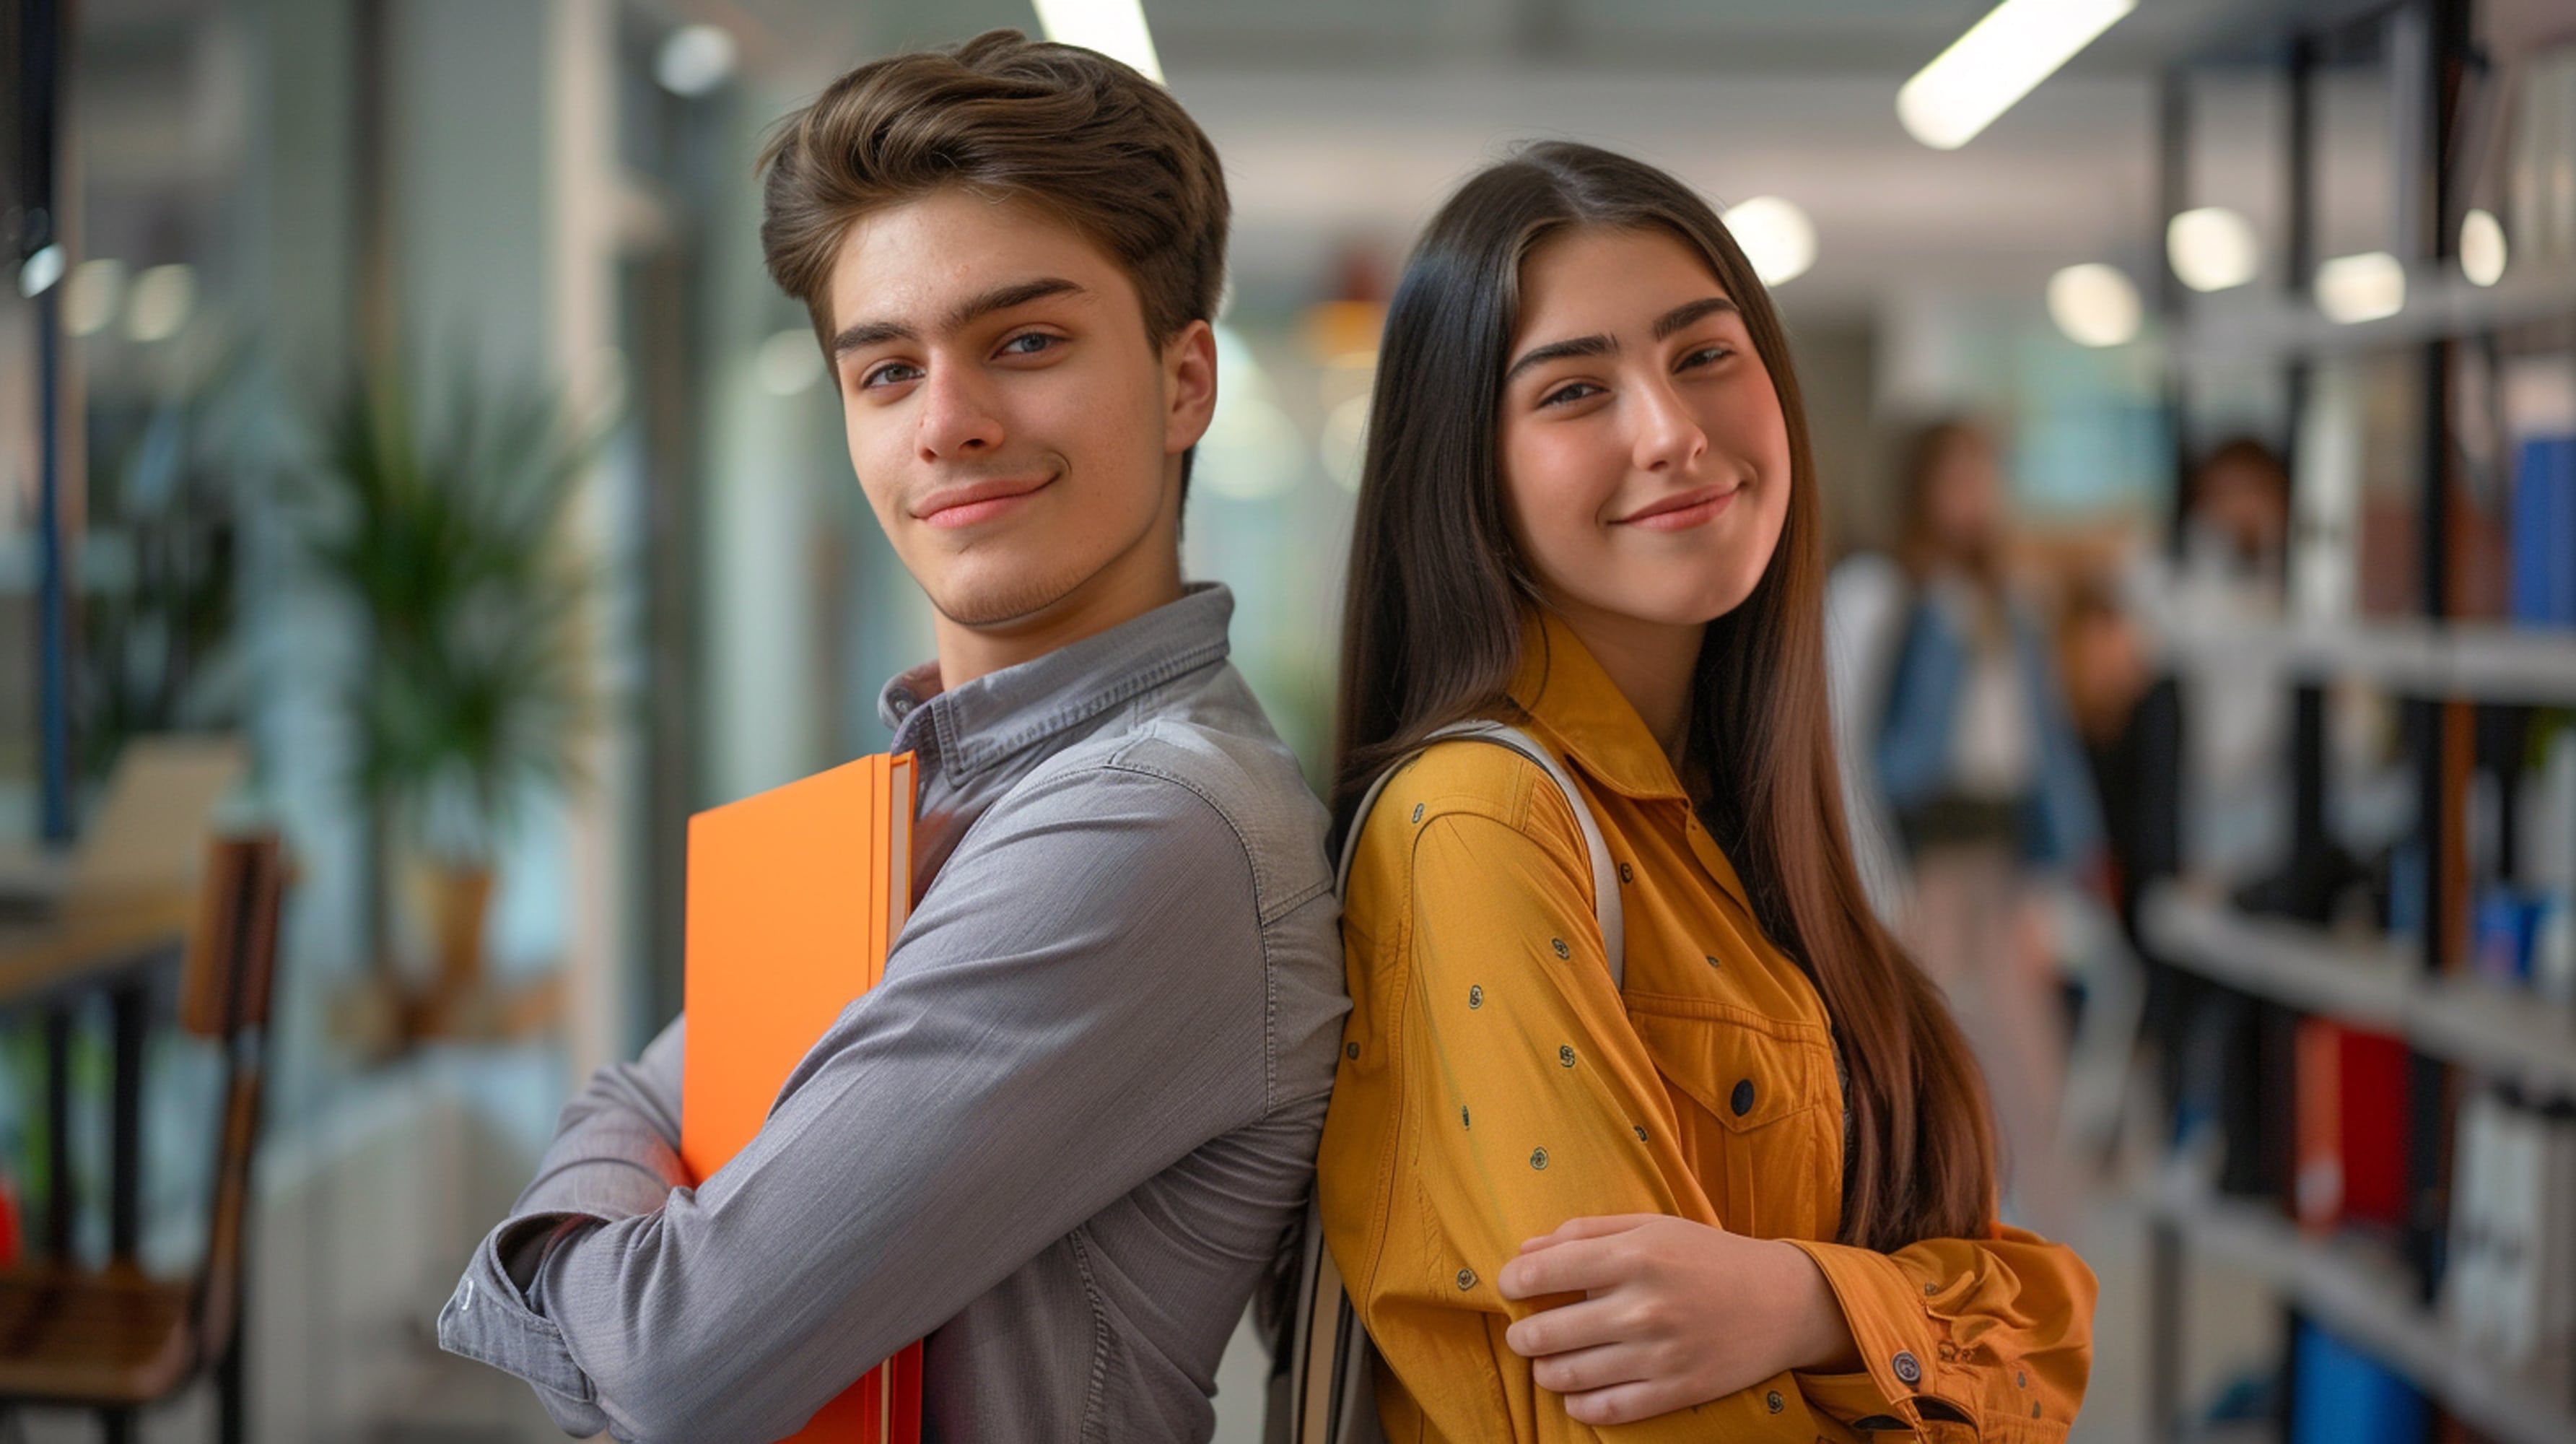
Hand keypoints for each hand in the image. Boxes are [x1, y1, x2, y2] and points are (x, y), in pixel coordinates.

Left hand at [1496, 1214, 1858, 1426]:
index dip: (1511, 1282)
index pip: (1542, 1274)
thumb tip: (1525, 1250)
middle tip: (1523, 1332)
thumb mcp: (1650, 1226)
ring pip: (1568, 1376)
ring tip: (1547, 1360)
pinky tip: (1575, 1392)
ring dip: (1544, 1371)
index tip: (1509, 1286)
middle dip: (1521, 1335)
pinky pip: (1607, 1410)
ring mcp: (1659, 1356)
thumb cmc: (1707, 1256)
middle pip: (1546, 1332)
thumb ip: (1585, 1232)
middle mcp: (1643, 1308)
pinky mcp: (1676, 1392)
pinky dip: (1578, 1405)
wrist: (1782, 1301)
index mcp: (1633, 1257)